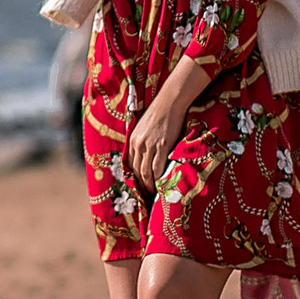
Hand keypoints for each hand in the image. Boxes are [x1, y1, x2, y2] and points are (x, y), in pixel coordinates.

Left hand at [128, 59, 210, 187]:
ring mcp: (150, 145)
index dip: (134, 178)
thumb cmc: (159, 114)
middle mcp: (138, 144)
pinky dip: (158, 178)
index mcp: (132, 141)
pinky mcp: (162, 145)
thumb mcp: (144, 129)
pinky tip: (161, 185)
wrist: (169, 102)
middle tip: (147, 196)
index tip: (139, 187)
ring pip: (146, 171)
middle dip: (141, 185)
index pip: (130, 165)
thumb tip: (144, 156)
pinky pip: (158, 167)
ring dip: (149, 185)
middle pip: (137, 171)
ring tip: (154, 194)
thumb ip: (142, 142)